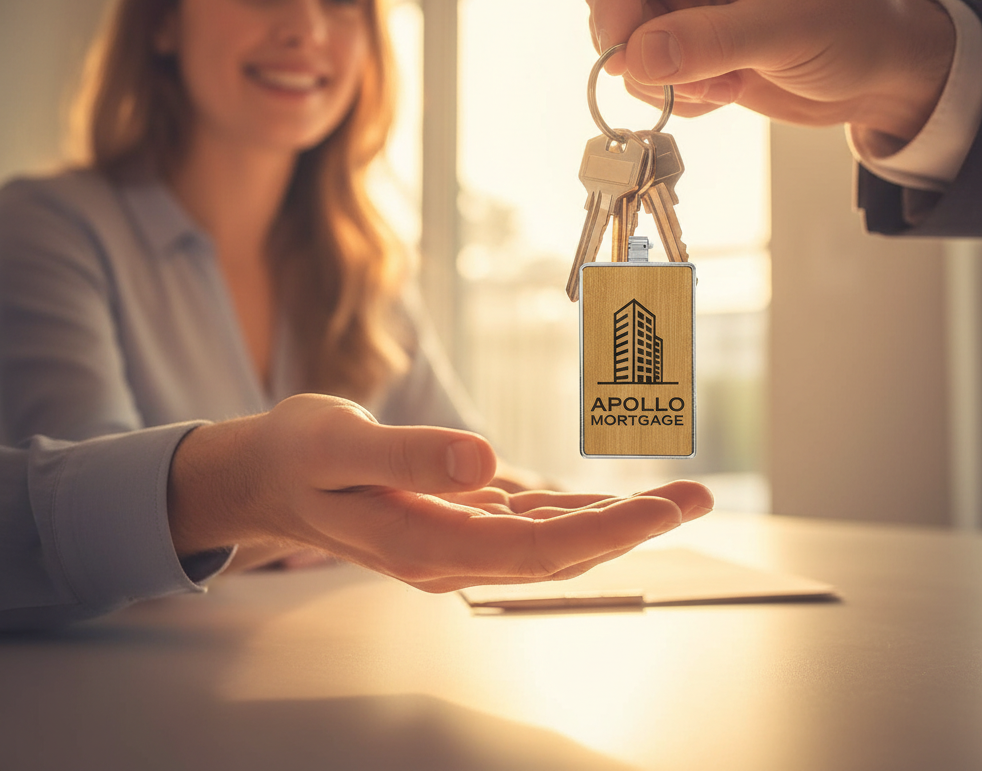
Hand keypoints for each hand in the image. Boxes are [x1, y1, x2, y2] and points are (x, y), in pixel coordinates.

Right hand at [168, 394, 713, 591]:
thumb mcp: (340, 445)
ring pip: (550, 540)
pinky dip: (572, 511)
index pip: (534, 551)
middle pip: (557, 552)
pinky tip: (604, 500)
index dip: (604, 532)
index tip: (662, 511)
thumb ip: (411, 456)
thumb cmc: (298, 454)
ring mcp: (455, 541)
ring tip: (672, 497)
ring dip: (612, 519)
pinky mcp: (456, 520)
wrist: (267, 474)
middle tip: (696, 497)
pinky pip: (527, 524)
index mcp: (424, 543)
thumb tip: (486, 462)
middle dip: (630, 527)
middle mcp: (449, 554)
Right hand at [581, 0, 954, 142]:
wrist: (877, 72)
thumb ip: (712, 41)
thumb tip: (635, 57)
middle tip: (680, 78)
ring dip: (659, 75)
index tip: (623, 54)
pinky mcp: (679, 36)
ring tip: (722, 83)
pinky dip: (672, 92)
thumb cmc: (855, 26)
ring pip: (619, 34)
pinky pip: (640, 68)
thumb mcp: (790, 29)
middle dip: (636, 42)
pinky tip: (724, 90)